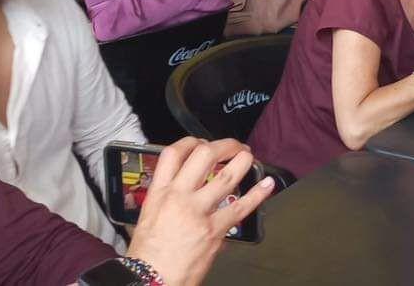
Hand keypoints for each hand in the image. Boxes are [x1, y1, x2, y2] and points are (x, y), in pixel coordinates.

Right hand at [125, 137, 274, 285]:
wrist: (151, 281)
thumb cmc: (148, 255)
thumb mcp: (146, 218)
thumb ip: (164, 199)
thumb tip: (180, 188)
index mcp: (160, 194)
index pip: (173, 154)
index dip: (190, 141)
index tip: (202, 141)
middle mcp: (179, 197)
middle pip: (204, 155)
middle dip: (224, 145)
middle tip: (233, 146)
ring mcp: (198, 212)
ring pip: (227, 176)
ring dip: (243, 162)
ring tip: (249, 157)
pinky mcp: (215, 230)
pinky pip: (241, 207)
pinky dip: (258, 194)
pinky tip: (267, 184)